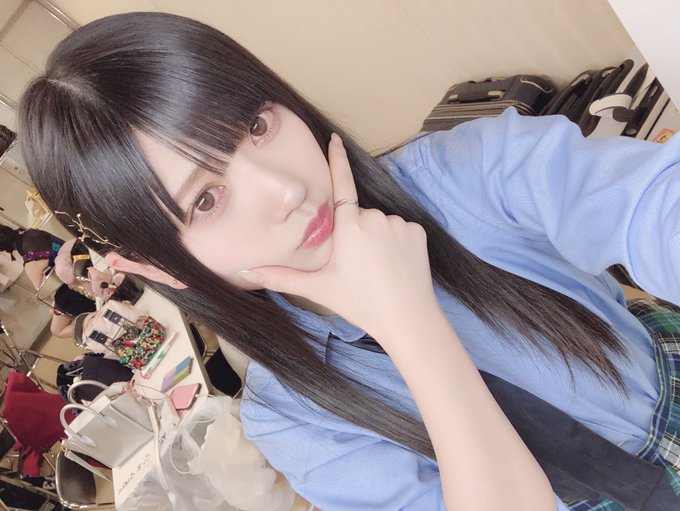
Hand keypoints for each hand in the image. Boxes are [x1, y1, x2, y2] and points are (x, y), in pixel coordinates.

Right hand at [239, 134, 437, 342]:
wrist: (407, 319)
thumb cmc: (360, 303)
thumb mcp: (318, 288)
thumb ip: (281, 277)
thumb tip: (246, 272)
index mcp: (349, 226)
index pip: (341, 183)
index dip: (337, 159)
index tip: (335, 139)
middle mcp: (375, 217)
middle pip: (358, 215)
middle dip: (355, 232)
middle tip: (357, 265)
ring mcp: (399, 223)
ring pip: (379, 223)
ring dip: (375, 237)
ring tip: (378, 268)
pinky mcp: (418, 231)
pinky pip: (400, 229)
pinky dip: (396, 242)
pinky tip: (395, 265)